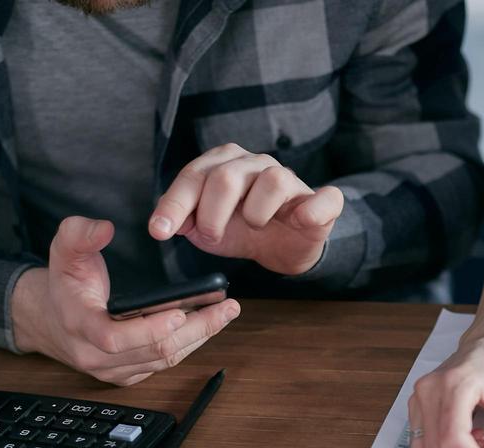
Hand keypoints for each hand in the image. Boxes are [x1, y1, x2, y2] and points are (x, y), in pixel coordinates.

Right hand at [11, 216, 239, 385]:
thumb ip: (78, 234)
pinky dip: (189, 345)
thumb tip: (104, 228)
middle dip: (195, 330)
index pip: (115, 338)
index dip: (149, 329)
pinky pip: (163, 365)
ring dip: (199, 337)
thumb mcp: (63, 250)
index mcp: (80, 326)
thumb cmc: (64, 284)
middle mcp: (96, 355)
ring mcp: (113, 370)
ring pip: (164, 361)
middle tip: (226, 308)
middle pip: (153, 352)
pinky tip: (208, 325)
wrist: (50, 319)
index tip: (180, 313)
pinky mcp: (128, 375)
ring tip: (226, 313)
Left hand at [147, 143, 343, 274]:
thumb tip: (168, 223)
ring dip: (255, 214)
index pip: (194, 175)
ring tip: (254, 226)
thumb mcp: (206, 229)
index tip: (160, 231)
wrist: (283, 247)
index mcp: (225, 163)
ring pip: (272, 181)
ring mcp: (291, 179)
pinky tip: (299, 220)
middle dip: (212, 215)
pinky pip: (324, 198)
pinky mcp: (322, 201)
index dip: (175, 204)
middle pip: (226, 178)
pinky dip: (312, 210)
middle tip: (212, 236)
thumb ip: (185, 220)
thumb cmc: (243, 230)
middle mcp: (257, 163)